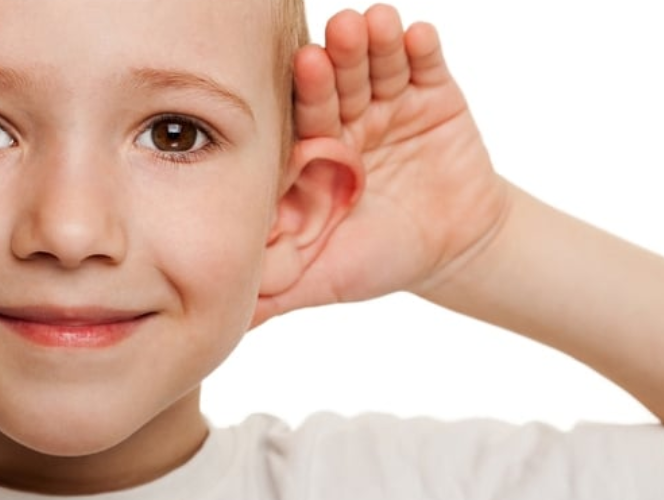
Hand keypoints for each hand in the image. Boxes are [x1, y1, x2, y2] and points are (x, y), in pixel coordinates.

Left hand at [254, 5, 513, 324]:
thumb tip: (213, 325)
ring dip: (376, 43)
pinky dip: (422, 48)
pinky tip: (417, 33)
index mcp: (311, 152)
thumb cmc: (373, 261)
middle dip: (339, 58)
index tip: (303, 65)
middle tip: (336, 35)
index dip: (306, 94)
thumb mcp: (321, 278)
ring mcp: (387, 103)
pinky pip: (426, 66)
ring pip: (377, 66)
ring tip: (374, 22)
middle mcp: (344, 119)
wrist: (450, 251)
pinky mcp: (434, 95)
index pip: (305, 118)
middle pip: (339, 82)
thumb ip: (272, 290)